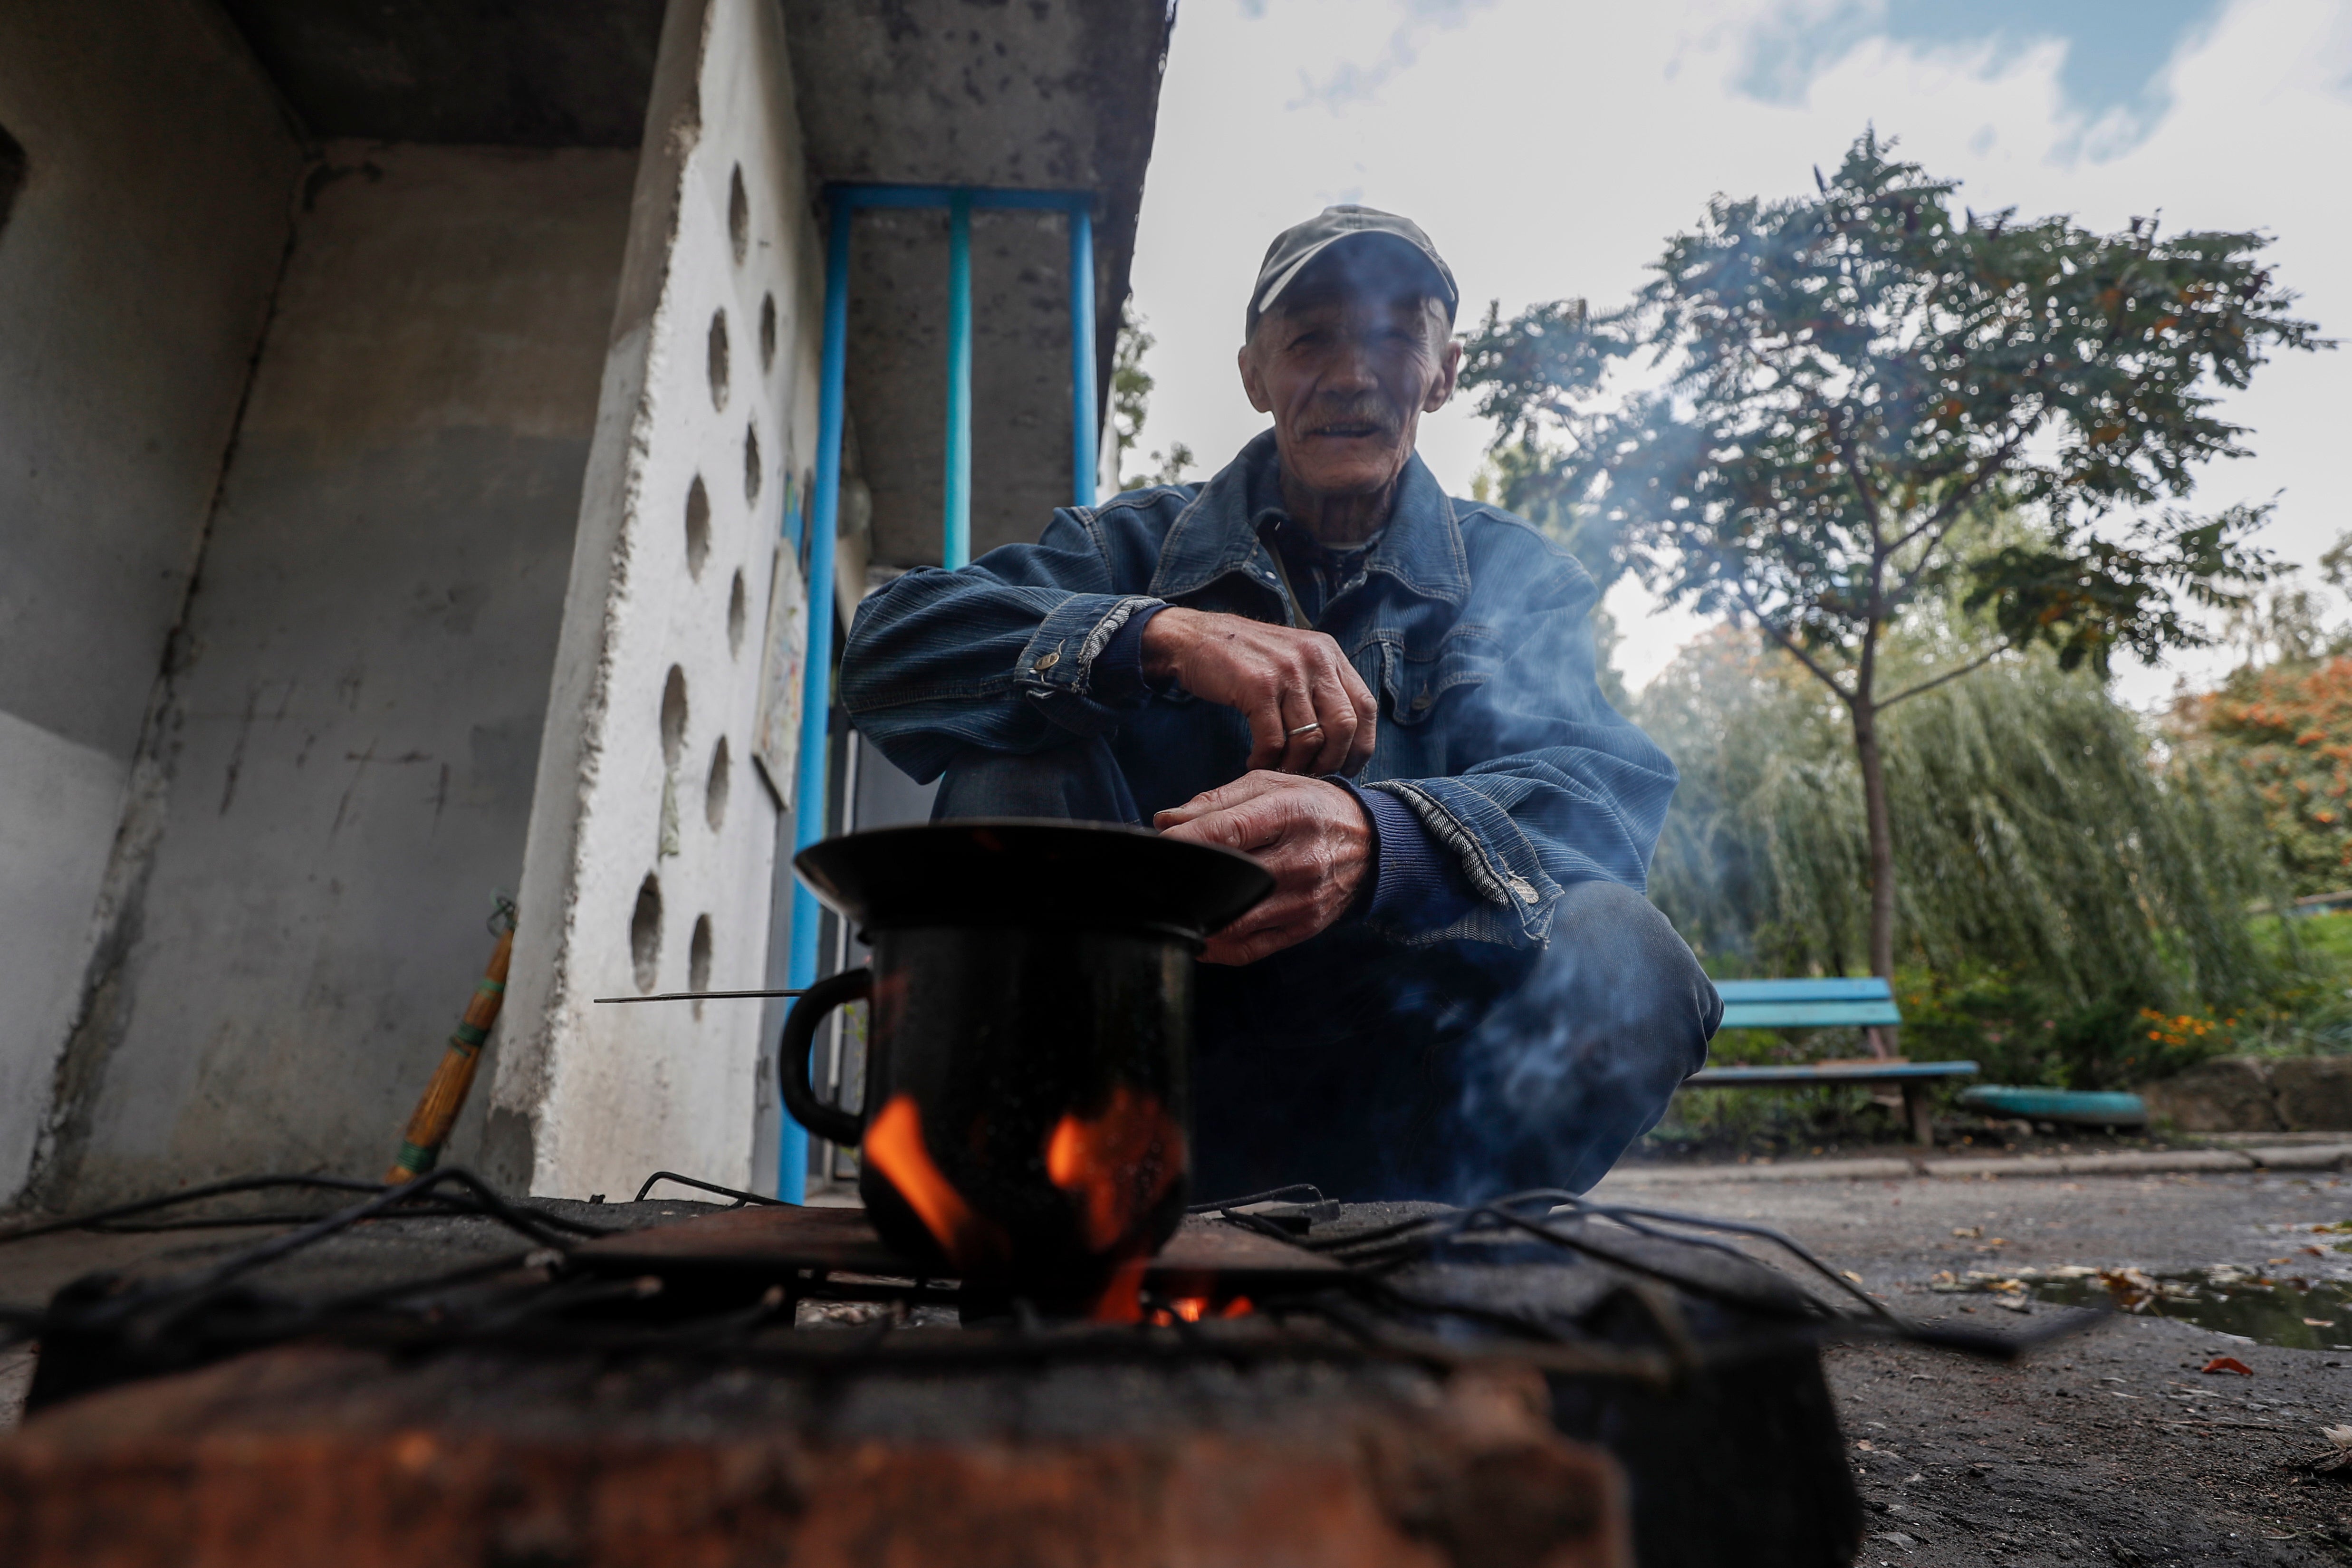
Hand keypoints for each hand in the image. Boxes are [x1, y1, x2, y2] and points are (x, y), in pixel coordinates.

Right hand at [1140, 607, 1376, 775]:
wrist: (1193, 637)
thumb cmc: (1244, 659)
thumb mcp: (1293, 660)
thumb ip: (1319, 689)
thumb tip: (1341, 741)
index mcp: (1330, 654)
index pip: (1365, 708)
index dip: (1360, 746)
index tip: (1344, 768)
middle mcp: (1316, 659)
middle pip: (1345, 727)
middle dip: (1331, 761)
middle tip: (1310, 776)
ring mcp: (1288, 671)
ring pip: (1310, 739)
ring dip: (1294, 765)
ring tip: (1278, 771)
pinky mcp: (1259, 686)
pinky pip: (1273, 741)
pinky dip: (1266, 760)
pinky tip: (1255, 761)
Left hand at [1156, 772, 1371, 963]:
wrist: (1372, 842)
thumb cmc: (1313, 807)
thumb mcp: (1271, 786)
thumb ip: (1216, 801)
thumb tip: (1166, 821)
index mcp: (1289, 814)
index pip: (1228, 831)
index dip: (1186, 842)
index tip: (1158, 847)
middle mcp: (1299, 859)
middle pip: (1228, 880)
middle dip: (1187, 882)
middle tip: (1161, 879)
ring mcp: (1302, 899)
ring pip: (1234, 922)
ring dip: (1198, 918)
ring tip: (1178, 906)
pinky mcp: (1303, 928)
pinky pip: (1250, 949)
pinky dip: (1218, 948)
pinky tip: (1201, 935)